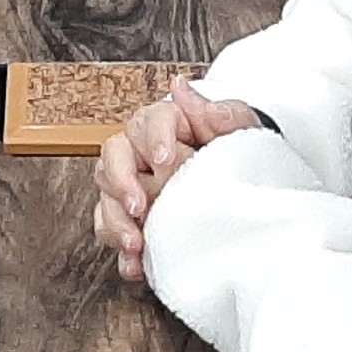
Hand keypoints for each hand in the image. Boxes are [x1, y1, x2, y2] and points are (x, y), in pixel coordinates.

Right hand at [89, 79, 263, 283]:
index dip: (153, 139)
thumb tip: (180, 87)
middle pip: (113, 155)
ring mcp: (132, 184)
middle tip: (140, 205)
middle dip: (121, 183)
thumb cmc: (237, 149)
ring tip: (136, 244)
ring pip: (106, 196)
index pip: (149, 121)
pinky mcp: (131, 215)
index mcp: (165, 124)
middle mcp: (140, 151)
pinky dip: (121, 250)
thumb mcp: (237, 128)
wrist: (246, 183)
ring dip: (117, 221)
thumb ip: (214, 112)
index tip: (165, 159)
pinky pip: (112, 229)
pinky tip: (136, 263)